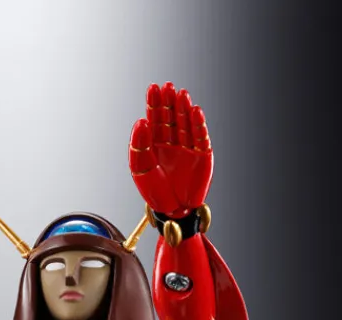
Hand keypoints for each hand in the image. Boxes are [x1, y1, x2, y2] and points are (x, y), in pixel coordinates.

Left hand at [129, 82, 212, 218]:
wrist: (173, 211)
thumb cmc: (155, 192)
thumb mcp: (140, 169)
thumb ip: (138, 145)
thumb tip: (140, 121)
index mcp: (156, 145)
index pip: (155, 120)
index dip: (155, 104)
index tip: (153, 88)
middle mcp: (173, 143)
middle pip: (172, 118)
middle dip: (169, 102)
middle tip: (167, 87)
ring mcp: (188, 148)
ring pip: (186, 124)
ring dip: (184, 109)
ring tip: (181, 94)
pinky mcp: (202, 155)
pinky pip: (201, 137)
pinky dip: (198, 124)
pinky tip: (195, 111)